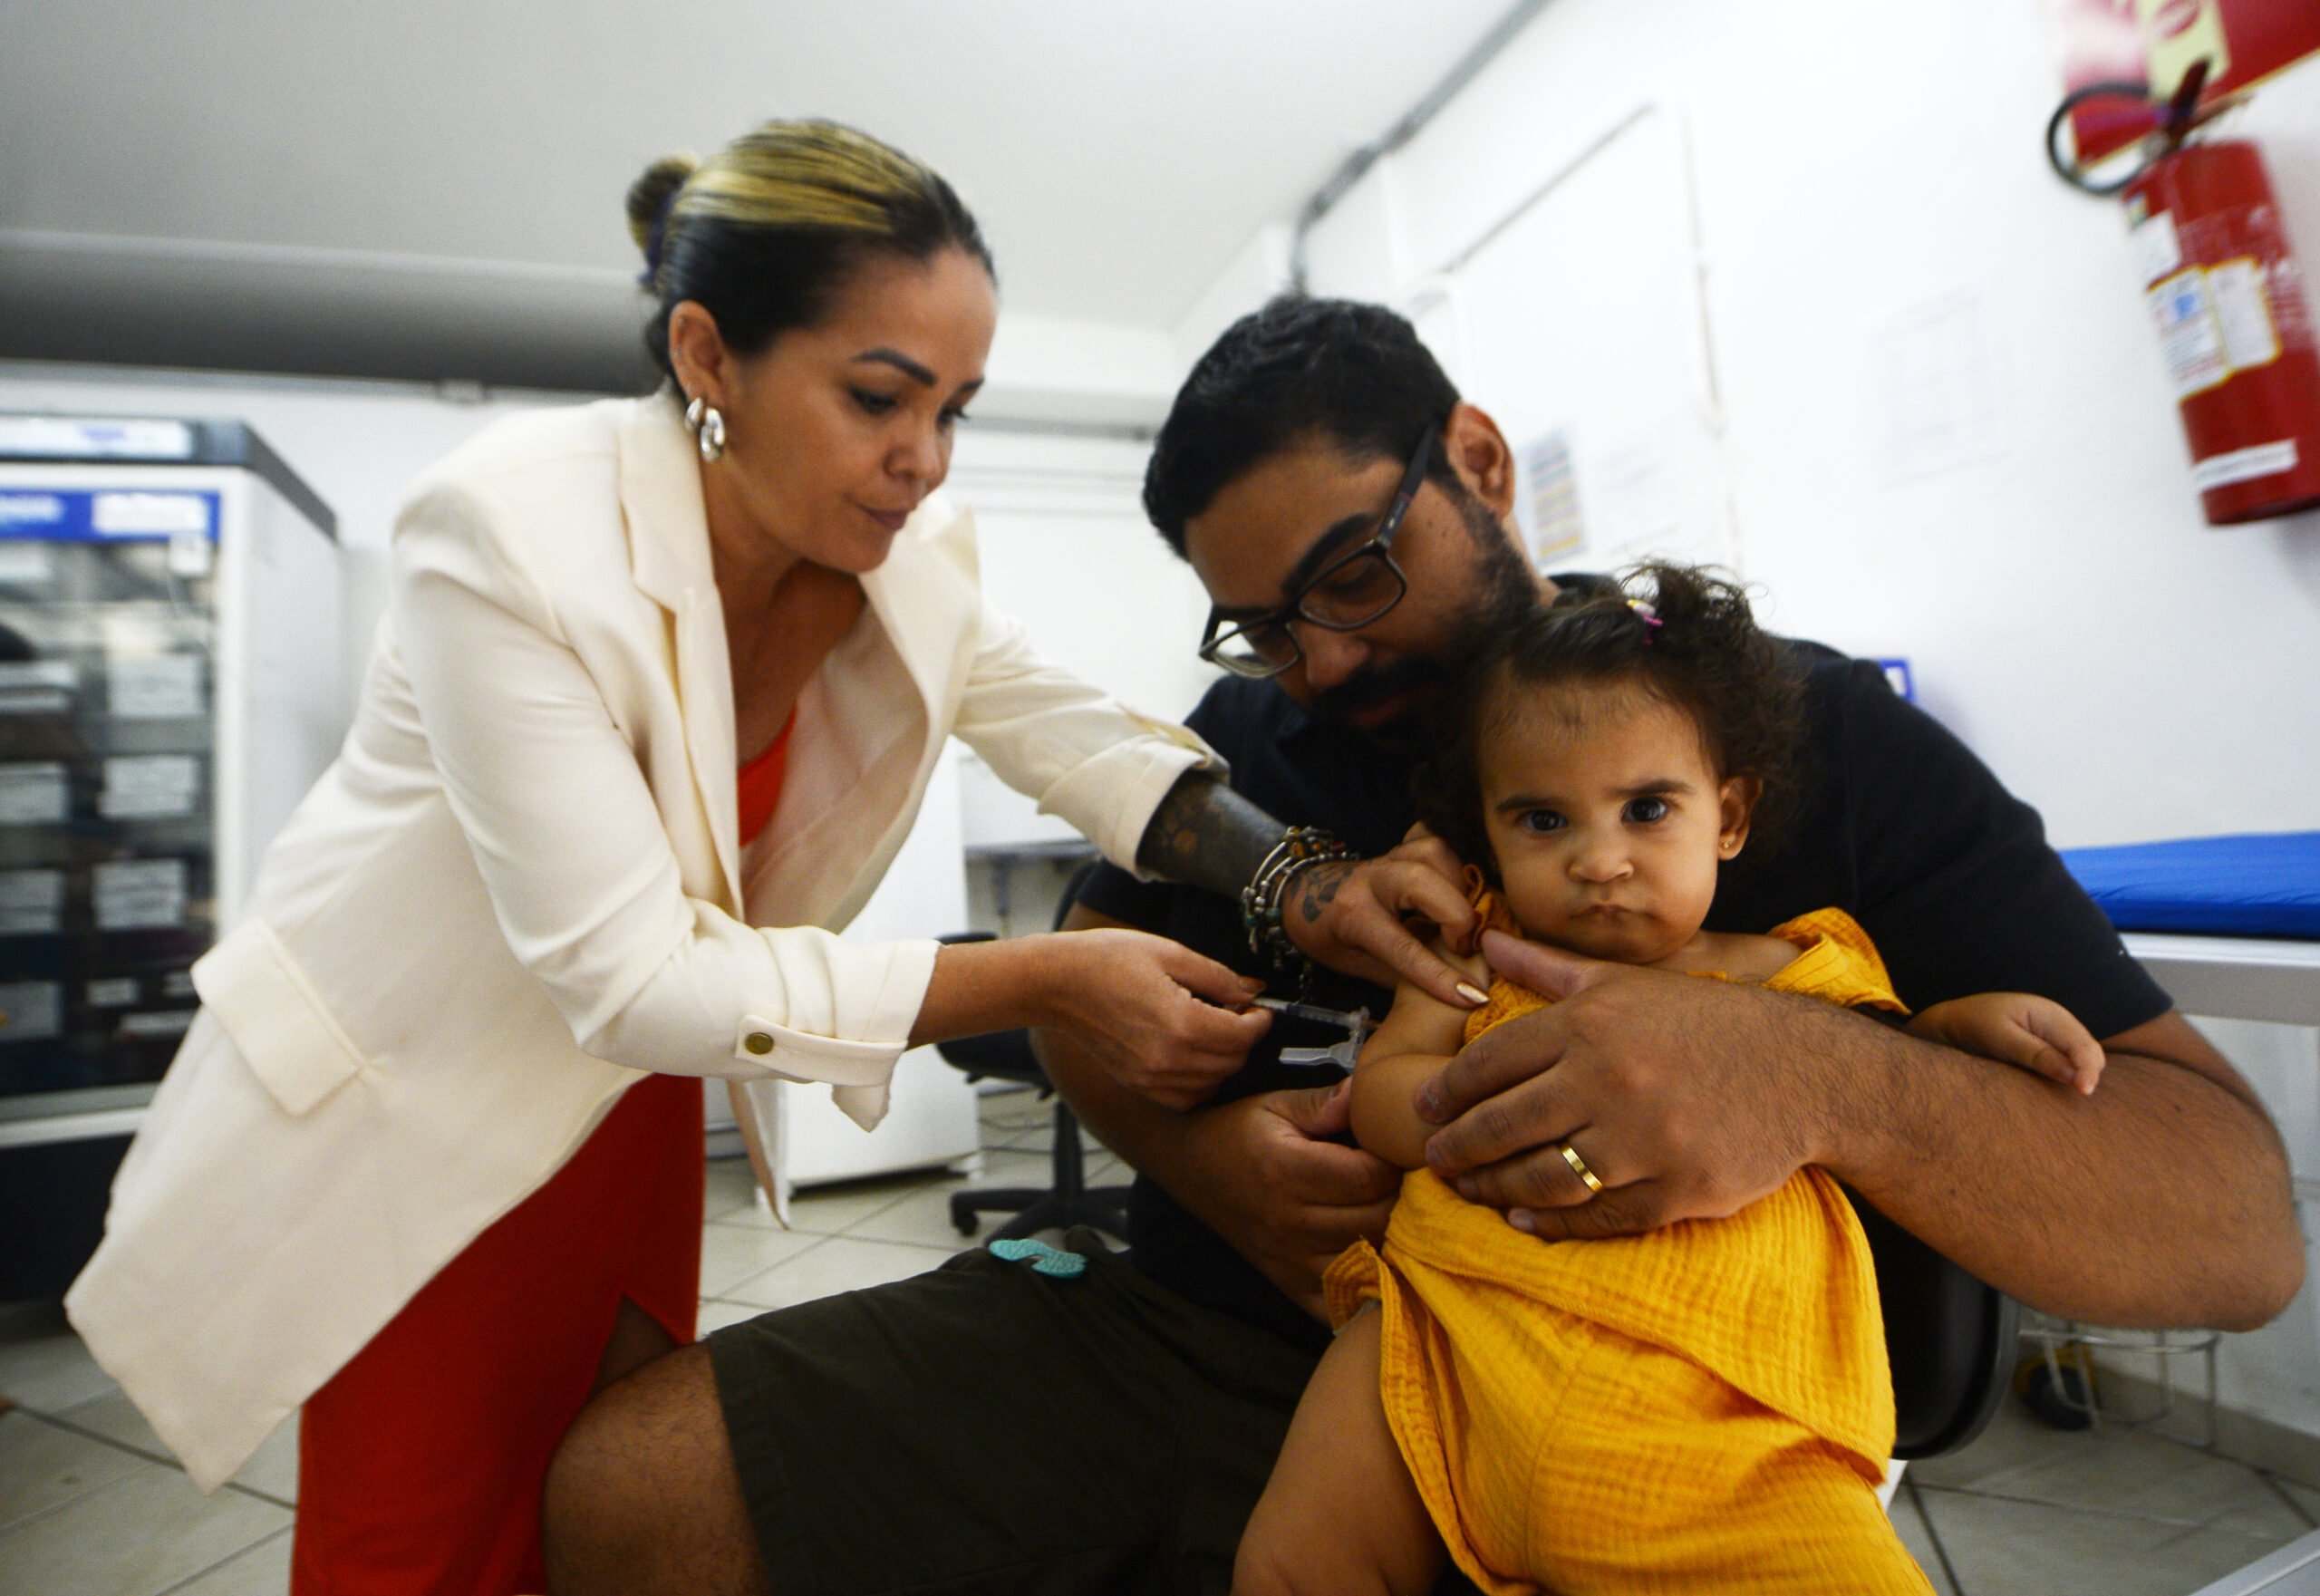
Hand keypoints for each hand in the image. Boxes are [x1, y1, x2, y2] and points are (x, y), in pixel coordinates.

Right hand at [1040, 928, 1272, 1108]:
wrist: (1056, 983)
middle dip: (1244, 1039)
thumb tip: (1251, 990)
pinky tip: (1195, 1056)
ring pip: (1213, 1083)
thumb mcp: (1170, 953)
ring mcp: (1150, 1077)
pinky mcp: (1137, 1084)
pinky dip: (1201, 1082)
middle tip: (1239, 1013)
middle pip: (1232, 1062)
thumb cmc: (1105, 960)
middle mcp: (1167, 1059)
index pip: (1242, 1036)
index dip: (1259, 1021)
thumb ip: (1217, 976)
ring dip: (1225, 1060)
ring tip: (1215, 1030)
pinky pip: (1185, 1098)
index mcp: (1180, 1023)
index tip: (1258, 1008)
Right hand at [1167, 1081, 1401, 1318]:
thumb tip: (1368, 1093)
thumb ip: (1324, 1103)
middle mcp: (1289, 1222)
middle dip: (1402, 1199)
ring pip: (1368, 1260)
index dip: (1395, 1163)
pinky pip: (1342, 1301)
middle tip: (1407, 1182)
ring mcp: (1289, 1261)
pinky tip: (1378, 1259)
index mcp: (1287, 1172)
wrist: (1192, 1171)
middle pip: (1376, 1220)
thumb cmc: (1239, 1132)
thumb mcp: (1276, 1105)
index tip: (1400, 1152)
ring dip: (1391, 1238)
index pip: (1368, 1177)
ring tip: (1394, 1211)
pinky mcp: (1289, 1285)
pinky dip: (1368, 1286)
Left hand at [1280, 827, 1483, 1006]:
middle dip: (1456, 915)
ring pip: (1434, 852)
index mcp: (1353, 916)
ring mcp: (1387, 857)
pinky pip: (1434, 839)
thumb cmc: (1332, 939)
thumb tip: (1460, 988)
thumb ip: (1405, 976)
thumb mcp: (1360, 968)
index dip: (1441, 976)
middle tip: (1460, 946)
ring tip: (1459, 917)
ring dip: (1459, 885)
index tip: (1475, 998)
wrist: (1304, 898)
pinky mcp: (1400, 845)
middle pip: (1422, 881)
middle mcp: (1371, 879)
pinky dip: (1452, 862)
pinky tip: (1453, 885)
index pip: (1403, 949)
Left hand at [1413, 929, 1848, 1239]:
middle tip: (1435, 1157)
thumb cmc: (1705, 1022)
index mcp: (1590, 1026)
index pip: (1492, 1063)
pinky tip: (1523, 1218)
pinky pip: (1596, 1217)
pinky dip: (1551, 1223)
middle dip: (1457, 1146)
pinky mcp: (1676, 1192)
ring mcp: (1643, 1142)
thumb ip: (1548, 969)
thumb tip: (1486, 940)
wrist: (1802, 1072)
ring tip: (1469, 1187)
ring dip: (1492, 1187)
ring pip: (1541, 1178)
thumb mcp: (1625, 983)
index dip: (1448, 1089)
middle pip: (1503, 1126)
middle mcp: (1608, 1082)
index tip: (1424, 1106)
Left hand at [1910, 993, 2105, 1094]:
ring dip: (2082, 1075)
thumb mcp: (2003, 1040)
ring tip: (2070, 1097)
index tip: (2084, 1092)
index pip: (2083, 1045)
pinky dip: (2070, 1074)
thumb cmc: (1974, 1026)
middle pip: (2090, 1052)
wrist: (1953, 1021)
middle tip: (2078, 1099)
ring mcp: (2055, 1033)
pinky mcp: (2048, 1044)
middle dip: (2090, 1074)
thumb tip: (2074, 1076)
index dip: (2088, 1069)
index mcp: (2050, 1014)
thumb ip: (2039, 1055)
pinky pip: (2069, 1061)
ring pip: (2083, 1058)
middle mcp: (2059, 1022)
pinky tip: (2060, 1089)